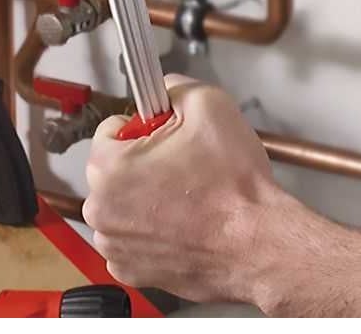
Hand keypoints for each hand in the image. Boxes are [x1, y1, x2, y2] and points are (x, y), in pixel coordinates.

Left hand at [83, 74, 284, 303]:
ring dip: (147, 199)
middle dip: (144, 164)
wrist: (258, 245)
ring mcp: (115, 246)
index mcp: (108, 168)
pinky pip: (133, 239)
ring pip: (123, 205)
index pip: (111, 129)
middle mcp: (101, 210)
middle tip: (185, 169)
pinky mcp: (133, 272)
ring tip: (188, 199)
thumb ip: (176, 87)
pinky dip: (152, 232)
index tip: (170, 139)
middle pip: (115, 169)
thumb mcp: (210, 105)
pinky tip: (183, 226)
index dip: (146, 127)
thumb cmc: (234, 187)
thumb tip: (164, 89)